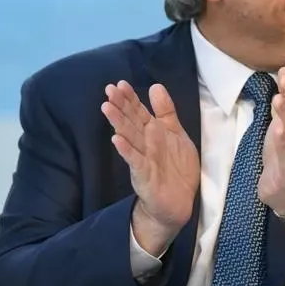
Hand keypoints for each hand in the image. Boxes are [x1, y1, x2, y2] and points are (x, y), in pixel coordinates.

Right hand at [101, 81, 199, 248]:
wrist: (178, 202)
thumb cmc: (175, 167)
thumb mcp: (176, 135)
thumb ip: (166, 112)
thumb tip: (155, 86)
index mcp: (153, 133)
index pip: (139, 112)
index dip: (130, 98)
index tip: (120, 83)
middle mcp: (145, 144)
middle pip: (131, 121)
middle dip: (121, 106)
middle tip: (108, 89)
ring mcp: (143, 159)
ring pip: (129, 138)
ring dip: (118, 122)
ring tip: (106, 107)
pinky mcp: (144, 175)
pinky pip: (134, 160)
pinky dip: (126, 150)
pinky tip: (116, 139)